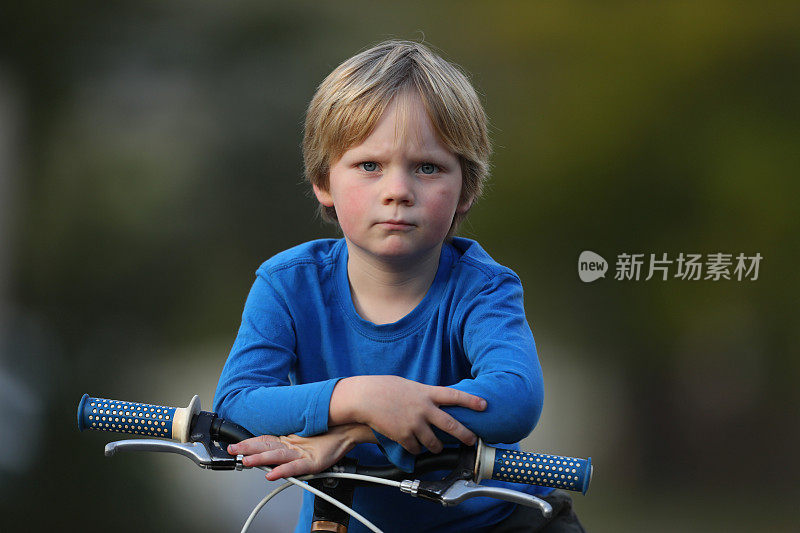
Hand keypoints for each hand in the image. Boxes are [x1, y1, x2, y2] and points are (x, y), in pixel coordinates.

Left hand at [227, 424, 367, 480]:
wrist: (350, 429)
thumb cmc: (331, 436)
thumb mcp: (307, 442)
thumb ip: (292, 447)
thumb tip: (277, 454)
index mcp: (290, 440)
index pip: (266, 441)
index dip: (250, 443)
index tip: (235, 445)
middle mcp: (293, 444)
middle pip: (267, 446)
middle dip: (249, 449)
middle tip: (233, 451)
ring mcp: (302, 452)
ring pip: (278, 456)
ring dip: (261, 459)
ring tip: (247, 461)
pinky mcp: (313, 460)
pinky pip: (295, 467)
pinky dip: (284, 470)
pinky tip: (273, 474)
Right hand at [330, 375, 486, 454]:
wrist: (365, 397)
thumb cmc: (385, 388)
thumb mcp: (409, 386)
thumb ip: (424, 395)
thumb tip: (435, 402)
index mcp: (427, 393)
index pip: (455, 396)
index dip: (471, 401)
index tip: (485, 405)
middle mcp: (424, 408)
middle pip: (451, 425)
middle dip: (465, 435)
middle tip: (472, 440)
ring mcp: (415, 423)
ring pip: (434, 443)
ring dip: (437, 447)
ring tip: (436, 447)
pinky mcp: (404, 436)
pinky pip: (416, 449)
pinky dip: (416, 449)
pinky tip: (413, 445)